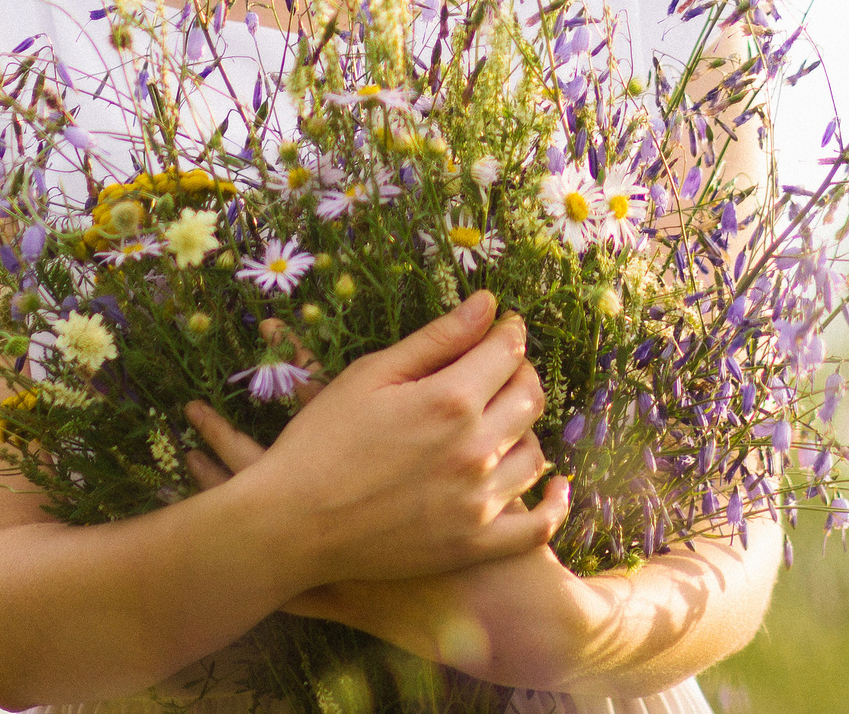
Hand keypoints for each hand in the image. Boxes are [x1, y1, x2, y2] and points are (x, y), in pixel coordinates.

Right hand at [184, 291, 569, 590]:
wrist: (292, 524)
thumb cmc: (321, 441)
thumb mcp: (371, 375)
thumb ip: (436, 339)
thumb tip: (487, 303)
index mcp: (449, 400)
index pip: (508, 353)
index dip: (510, 332)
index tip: (504, 325)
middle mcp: (475, 450)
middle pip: (529, 398)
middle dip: (520, 372)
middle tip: (501, 366)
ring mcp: (479, 502)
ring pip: (535, 453)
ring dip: (525, 428)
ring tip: (502, 419)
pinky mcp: (474, 544)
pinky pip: (537, 526)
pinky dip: (555, 504)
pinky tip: (556, 485)